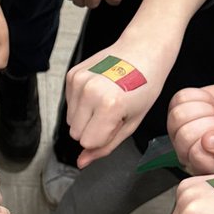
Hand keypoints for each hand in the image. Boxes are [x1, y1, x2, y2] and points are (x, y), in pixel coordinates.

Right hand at [65, 39, 174, 165]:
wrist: (143, 50)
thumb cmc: (145, 86)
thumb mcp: (132, 122)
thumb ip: (105, 146)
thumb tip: (81, 162)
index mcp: (109, 105)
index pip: (87, 142)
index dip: (102, 137)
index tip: (117, 123)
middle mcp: (89, 91)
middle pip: (75, 133)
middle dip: (92, 128)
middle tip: (113, 111)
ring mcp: (78, 81)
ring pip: (70, 120)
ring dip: (86, 116)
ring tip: (107, 99)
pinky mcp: (72, 74)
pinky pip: (69, 104)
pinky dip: (81, 102)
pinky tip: (99, 90)